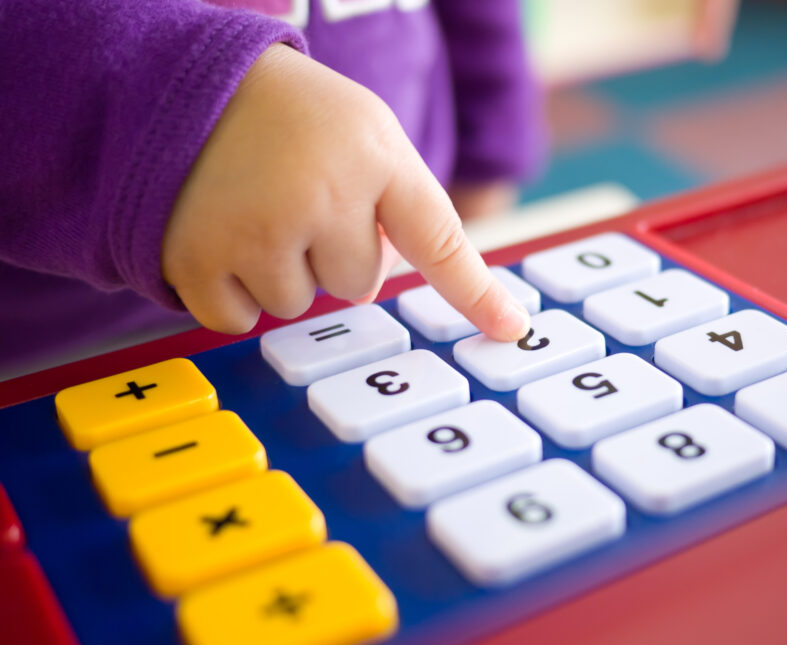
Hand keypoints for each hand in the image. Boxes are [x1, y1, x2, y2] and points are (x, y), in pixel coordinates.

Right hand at [163, 44, 529, 341]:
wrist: (184, 84)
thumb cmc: (291, 119)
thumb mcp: (365, 134)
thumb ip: (397, 206)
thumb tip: (376, 293)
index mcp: (373, 156)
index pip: (439, 239)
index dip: (477, 293)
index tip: (512, 330)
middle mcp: (320, 193)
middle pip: (356, 283)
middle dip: (330, 253)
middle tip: (297, 198)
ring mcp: (256, 229)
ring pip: (296, 305)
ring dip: (279, 273)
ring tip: (255, 210)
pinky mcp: (196, 259)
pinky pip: (237, 320)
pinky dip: (229, 293)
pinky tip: (219, 236)